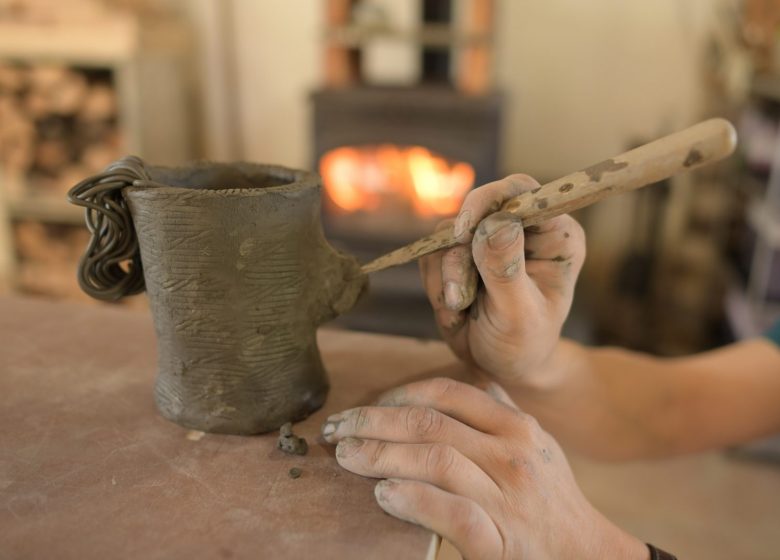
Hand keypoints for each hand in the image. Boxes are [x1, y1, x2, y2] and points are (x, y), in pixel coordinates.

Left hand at [321, 378, 647, 559]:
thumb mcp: (536, 443)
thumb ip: (500, 411)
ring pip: (435, 461)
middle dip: (375, 422)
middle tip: (337, 429)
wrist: (584, 554)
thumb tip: (468, 376)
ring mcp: (506, 498)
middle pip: (430, 424)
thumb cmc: (551, 498)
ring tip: (347, 457)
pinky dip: (413, 500)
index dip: (400, 394)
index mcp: (516, 426)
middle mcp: (511, 455)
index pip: (449, 393)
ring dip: (381, 456)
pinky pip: (451, 513)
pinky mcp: (499, 541)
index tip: (368, 404)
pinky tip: (383, 496)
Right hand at [420, 174, 585, 383]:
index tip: (463, 231)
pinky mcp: (456, 255)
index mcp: (552, 234)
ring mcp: (484, 241)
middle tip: (461, 299)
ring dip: (447, 279)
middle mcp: (520, 229)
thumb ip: (507, 269)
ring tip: (462, 312)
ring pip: (445, 237)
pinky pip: (430, 257)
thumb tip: (496, 223)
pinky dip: (436, 288)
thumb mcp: (520, 314)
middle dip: (460, 258)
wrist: (499, 367)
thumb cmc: (523, 344)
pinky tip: (456, 312)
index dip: (488, 201)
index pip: (521, 192)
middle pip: (474, 212)